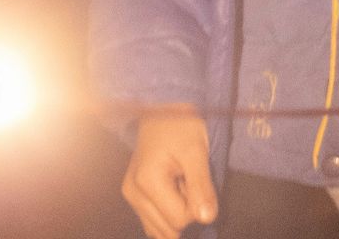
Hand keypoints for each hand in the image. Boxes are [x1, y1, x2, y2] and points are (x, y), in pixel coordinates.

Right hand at [122, 104, 216, 238]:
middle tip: (185, 179)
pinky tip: (171, 191)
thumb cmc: (180, 126)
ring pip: (162, 230)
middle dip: (185, 209)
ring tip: (178, 182)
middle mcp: (133, 193)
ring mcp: (131, 197)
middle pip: (170, 229)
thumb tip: (206, 219)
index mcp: (146, 182)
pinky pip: (154, 224)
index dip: (195, 203)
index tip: (193, 177)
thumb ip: (201, 185)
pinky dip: (167, 214)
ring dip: (176, 211)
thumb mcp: (196, 151)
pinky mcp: (133, 198)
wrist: (162, 111)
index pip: (180, 220)